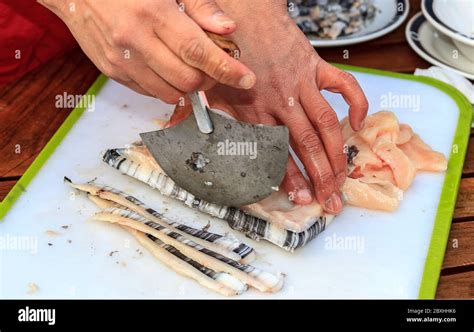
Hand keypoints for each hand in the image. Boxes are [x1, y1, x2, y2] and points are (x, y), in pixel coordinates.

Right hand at [38, 0, 255, 102]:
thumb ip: (200, 7)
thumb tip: (227, 30)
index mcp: (153, 13)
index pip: (197, 51)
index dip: (226, 69)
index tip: (246, 78)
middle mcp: (135, 40)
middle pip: (187, 79)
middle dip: (208, 79)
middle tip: (212, 67)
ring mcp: (122, 60)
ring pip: (170, 93)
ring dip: (188, 87)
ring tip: (188, 67)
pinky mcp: (113, 72)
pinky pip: (150, 93)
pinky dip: (166, 87)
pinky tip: (165, 68)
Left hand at [169, 4, 367, 213]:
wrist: (243, 11)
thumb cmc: (223, 47)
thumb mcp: (205, 83)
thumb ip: (195, 109)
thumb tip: (171, 131)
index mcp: (253, 109)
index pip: (276, 151)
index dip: (290, 178)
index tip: (301, 198)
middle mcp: (280, 100)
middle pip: (306, 145)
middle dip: (321, 176)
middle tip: (331, 202)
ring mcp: (301, 83)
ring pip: (326, 124)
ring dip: (337, 153)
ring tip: (344, 178)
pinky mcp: (315, 66)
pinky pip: (343, 84)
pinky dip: (356, 102)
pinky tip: (360, 123)